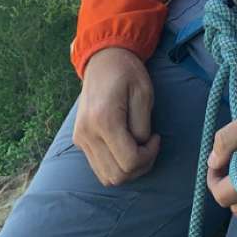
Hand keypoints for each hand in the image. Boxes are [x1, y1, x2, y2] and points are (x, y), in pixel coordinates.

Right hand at [73, 48, 160, 185]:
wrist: (103, 60)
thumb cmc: (127, 73)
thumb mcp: (143, 94)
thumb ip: (142, 126)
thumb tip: (140, 147)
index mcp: (104, 120)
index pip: (129, 161)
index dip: (149, 156)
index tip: (156, 138)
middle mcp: (87, 133)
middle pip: (117, 175)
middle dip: (140, 167)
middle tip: (150, 146)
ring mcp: (80, 138)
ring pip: (106, 177)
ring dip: (128, 170)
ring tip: (139, 148)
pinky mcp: (79, 140)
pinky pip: (99, 167)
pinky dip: (115, 165)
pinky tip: (125, 147)